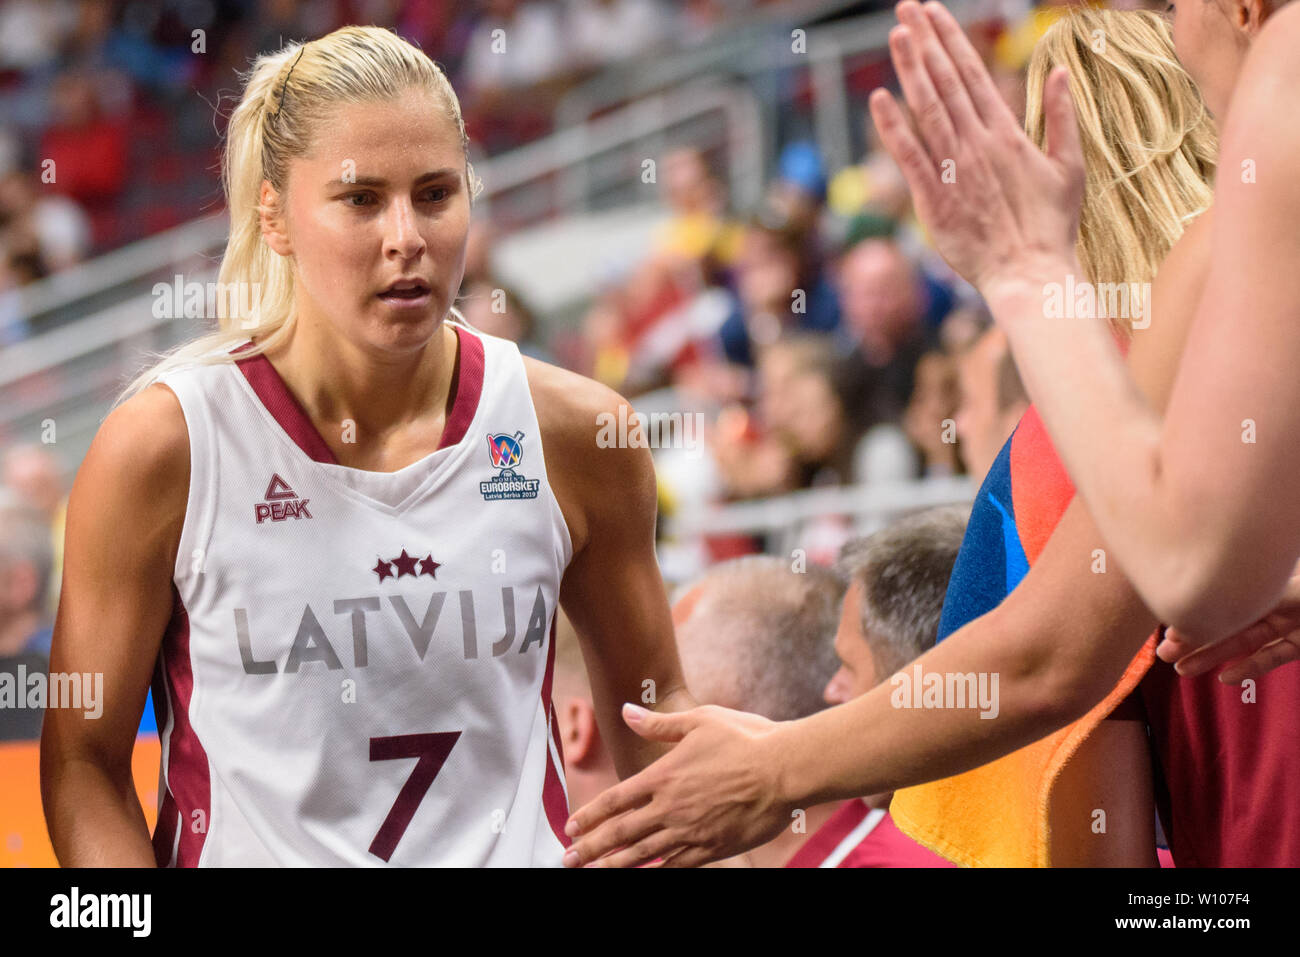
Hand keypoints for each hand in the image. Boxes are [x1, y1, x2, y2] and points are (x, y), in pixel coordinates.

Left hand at [562, 703, 794, 867]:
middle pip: (621, 833)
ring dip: (615, 864)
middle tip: (568, 859)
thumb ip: (659, 723)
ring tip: (594, 871)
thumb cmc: (745, 739)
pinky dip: (656, 871)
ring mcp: (691, 831)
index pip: (616, 800)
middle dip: (591, 848)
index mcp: (664, 776)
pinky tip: (644, 874)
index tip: (571, 826)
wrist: (785, 770)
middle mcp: (671, 807)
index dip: (590, 815)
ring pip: (644, 854)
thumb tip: (627, 710)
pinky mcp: (713, 848)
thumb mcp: (699, 720)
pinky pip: (676, 866)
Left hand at [868, 2, 1082, 298]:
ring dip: (910, 69)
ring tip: (896, 34)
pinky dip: (894, 128)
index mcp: (1007, 133)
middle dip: (925, 41)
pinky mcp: (934, 199)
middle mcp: (978, 143)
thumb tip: (1060, 71)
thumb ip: (1062, 117)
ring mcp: (954, 169)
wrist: (1031, 274)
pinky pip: (910, 157)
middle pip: (946, 82)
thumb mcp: (1069, 167)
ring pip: (928, 109)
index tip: (934, 12)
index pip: (973, 74)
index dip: (951, 40)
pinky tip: (879, 99)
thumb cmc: (1051, 227)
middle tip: (905, 7)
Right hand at [1157, 565, 1299, 681]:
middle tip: (1163, 654)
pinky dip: (1248, 668)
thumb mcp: (1283, 585)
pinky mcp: (1298, 646)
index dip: (1195, 615)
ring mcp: (1284, 625)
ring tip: (1182, 670)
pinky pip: (1270, 658)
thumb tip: (1208, 585)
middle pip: (1225, 623)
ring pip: (1241, 643)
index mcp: (1262, 580)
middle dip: (1194, 639)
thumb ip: (1251, 588)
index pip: (1220, 599)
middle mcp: (1269, 602)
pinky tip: (1225, 678)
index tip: (1169, 632)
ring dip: (1211, 657)